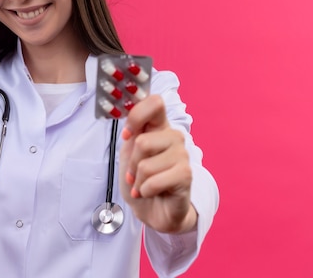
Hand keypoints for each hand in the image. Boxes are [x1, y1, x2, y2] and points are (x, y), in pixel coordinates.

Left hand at [119, 94, 196, 232]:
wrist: (151, 210)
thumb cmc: (140, 179)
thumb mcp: (129, 152)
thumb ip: (131, 132)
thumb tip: (131, 114)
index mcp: (159, 126)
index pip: (155, 102)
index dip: (136, 116)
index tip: (126, 135)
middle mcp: (174, 137)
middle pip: (142, 142)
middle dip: (132, 164)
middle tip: (135, 174)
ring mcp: (182, 155)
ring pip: (146, 165)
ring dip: (138, 181)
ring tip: (143, 185)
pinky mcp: (186, 175)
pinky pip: (154, 181)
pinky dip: (145, 191)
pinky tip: (150, 193)